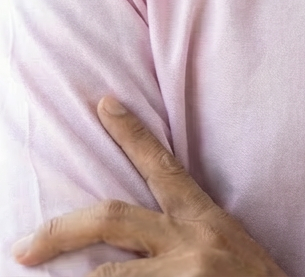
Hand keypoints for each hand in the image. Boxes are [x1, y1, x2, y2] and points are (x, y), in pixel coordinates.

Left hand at [11, 96, 290, 274]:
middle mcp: (190, 240)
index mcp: (203, 218)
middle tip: (23, 248)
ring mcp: (185, 274)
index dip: (131, 131)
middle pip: (110, 217)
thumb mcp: (223, 245)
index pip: (161, 164)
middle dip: (59, 231)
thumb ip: (183, 233)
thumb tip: (131, 237)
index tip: (102, 102)